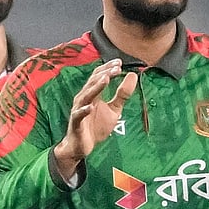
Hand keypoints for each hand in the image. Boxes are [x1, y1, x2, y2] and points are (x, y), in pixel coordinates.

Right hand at [53, 59, 137, 177]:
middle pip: (93, 83)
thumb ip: (122, 95)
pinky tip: (90, 107)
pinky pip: (79, 115)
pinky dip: (84, 110)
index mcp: (93, 94)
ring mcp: (79, 110)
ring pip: (86, 96)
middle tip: (117, 68)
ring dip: (95, 87)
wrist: (82, 146)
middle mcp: (84, 99)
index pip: (99, 77)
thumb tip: (132, 76)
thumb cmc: (95, 127)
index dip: (108, 69)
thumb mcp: (114, 110)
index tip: (120, 62)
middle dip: (104, 74)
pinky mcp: (76, 123)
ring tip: (105, 79)